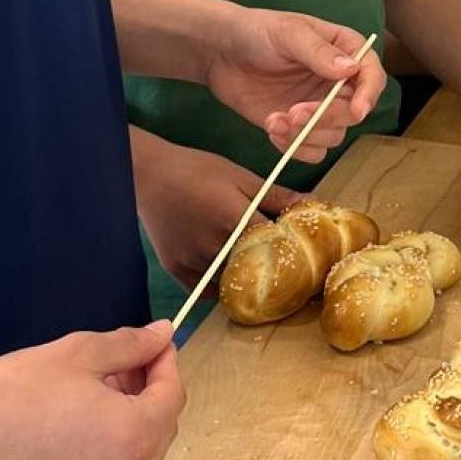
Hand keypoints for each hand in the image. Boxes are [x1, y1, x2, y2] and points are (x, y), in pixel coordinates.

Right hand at [0, 324, 184, 459]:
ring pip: (137, 459)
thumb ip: (130, 346)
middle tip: (119, 366)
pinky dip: (107, 455)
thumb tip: (164, 334)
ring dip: (129, 425)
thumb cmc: (15, 390)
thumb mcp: (79, 354)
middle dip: (148, 394)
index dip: (165, 364)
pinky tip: (76, 430)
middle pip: (160, 430)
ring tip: (94, 395)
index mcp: (135, 437)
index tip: (153, 344)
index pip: (173, 396)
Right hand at [135, 136, 307, 288]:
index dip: (292, 251)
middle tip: (280, 263)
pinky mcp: (176, 269)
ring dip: (243, 277)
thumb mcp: (240, 177)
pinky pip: (205, 290)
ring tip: (253, 268)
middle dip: (270, 267)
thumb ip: (276, 194)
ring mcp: (194, 260)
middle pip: (255, 268)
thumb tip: (312, 202)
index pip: (276, 246)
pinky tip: (227, 274)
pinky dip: (218, 285)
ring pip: (230, 280)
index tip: (302, 253)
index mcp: (236, 219)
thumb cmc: (197, 169)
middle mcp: (216, 245)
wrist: (148, 174)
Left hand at [201, 7, 385, 160]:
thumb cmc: (256, 31)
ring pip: (333, 135)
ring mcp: (319, 106)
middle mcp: (337, 82)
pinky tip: (272, 127)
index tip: (357, 110)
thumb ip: (318, 51)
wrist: (220, 52)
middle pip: (353, 112)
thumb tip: (351, 69)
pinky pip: (312, 150)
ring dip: (305, 135)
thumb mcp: (287, 33)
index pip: (371, 74)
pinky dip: (294, 147)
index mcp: (344, 50)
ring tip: (274, 120)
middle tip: (294, 113)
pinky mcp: (299, 126)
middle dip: (326, 118)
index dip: (369, 93)